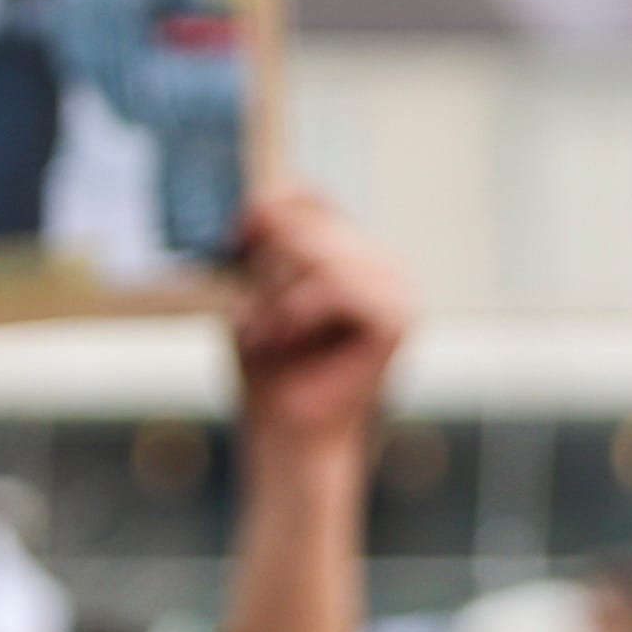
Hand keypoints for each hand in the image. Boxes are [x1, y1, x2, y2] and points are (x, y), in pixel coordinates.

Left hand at [225, 185, 408, 457]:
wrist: (288, 434)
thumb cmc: (269, 372)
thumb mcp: (255, 296)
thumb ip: (263, 249)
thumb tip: (260, 201)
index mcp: (352, 254)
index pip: (309, 197)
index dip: (265, 208)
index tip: (233, 240)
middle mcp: (382, 265)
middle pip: (307, 225)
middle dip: (267, 270)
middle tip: (258, 320)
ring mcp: (398, 290)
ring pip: (318, 255)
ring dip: (277, 298)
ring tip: (270, 336)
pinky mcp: (397, 319)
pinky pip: (333, 287)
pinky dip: (297, 313)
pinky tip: (286, 339)